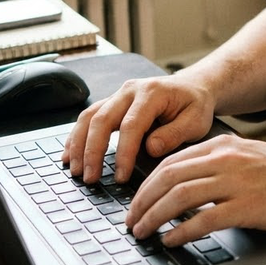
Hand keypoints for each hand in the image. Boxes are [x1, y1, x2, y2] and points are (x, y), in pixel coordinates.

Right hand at [61, 75, 214, 183]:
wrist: (193, 87)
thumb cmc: (194, 105)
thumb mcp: (196, 120)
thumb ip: (175, 134)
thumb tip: (150, 148)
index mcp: (152, 93)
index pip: (131, 125)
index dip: (123, 153)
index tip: (120, 176)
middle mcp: (130, 90)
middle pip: (102, 119)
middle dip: (92, 151)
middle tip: (90, 178)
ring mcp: (118, 95)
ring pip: (89, 117)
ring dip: (78, 144)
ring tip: (75, 170)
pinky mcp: (112, 103)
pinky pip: (88, 118)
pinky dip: (76, 137)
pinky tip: (69, 155)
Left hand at [126, 135, 265, 246]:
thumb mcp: (248, 156)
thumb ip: (217, 163)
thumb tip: (184, 181)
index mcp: (223, 146)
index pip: (171, 162)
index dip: (146, 184)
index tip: (136, 202)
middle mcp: (226, 160)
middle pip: (168, 177)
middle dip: (142, 201)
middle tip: (131, 221)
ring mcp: (237, 182)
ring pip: (179, 197)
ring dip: (154, 217)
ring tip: (143, 232)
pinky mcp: (248, 207)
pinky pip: (204, 219)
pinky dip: (181, 231)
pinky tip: (171, 240)